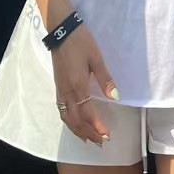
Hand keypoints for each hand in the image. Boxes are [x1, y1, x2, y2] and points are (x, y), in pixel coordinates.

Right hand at [52, 26, 118, 144]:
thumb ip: (105, 79)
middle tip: (100, 142)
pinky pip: (61, 110)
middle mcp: (67, 92)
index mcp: (78, 86)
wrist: (61, 30)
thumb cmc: (81, 42)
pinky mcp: (57, 86)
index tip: (107, 135)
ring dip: (77, 130)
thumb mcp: (96, 58)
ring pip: (66, 117)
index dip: (97, 126)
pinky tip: (74, 123)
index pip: (88, 114)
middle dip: (88, 133)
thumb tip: (116, 97)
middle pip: (76, 120)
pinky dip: (68, 121)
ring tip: (88, 139)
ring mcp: (60, 90)